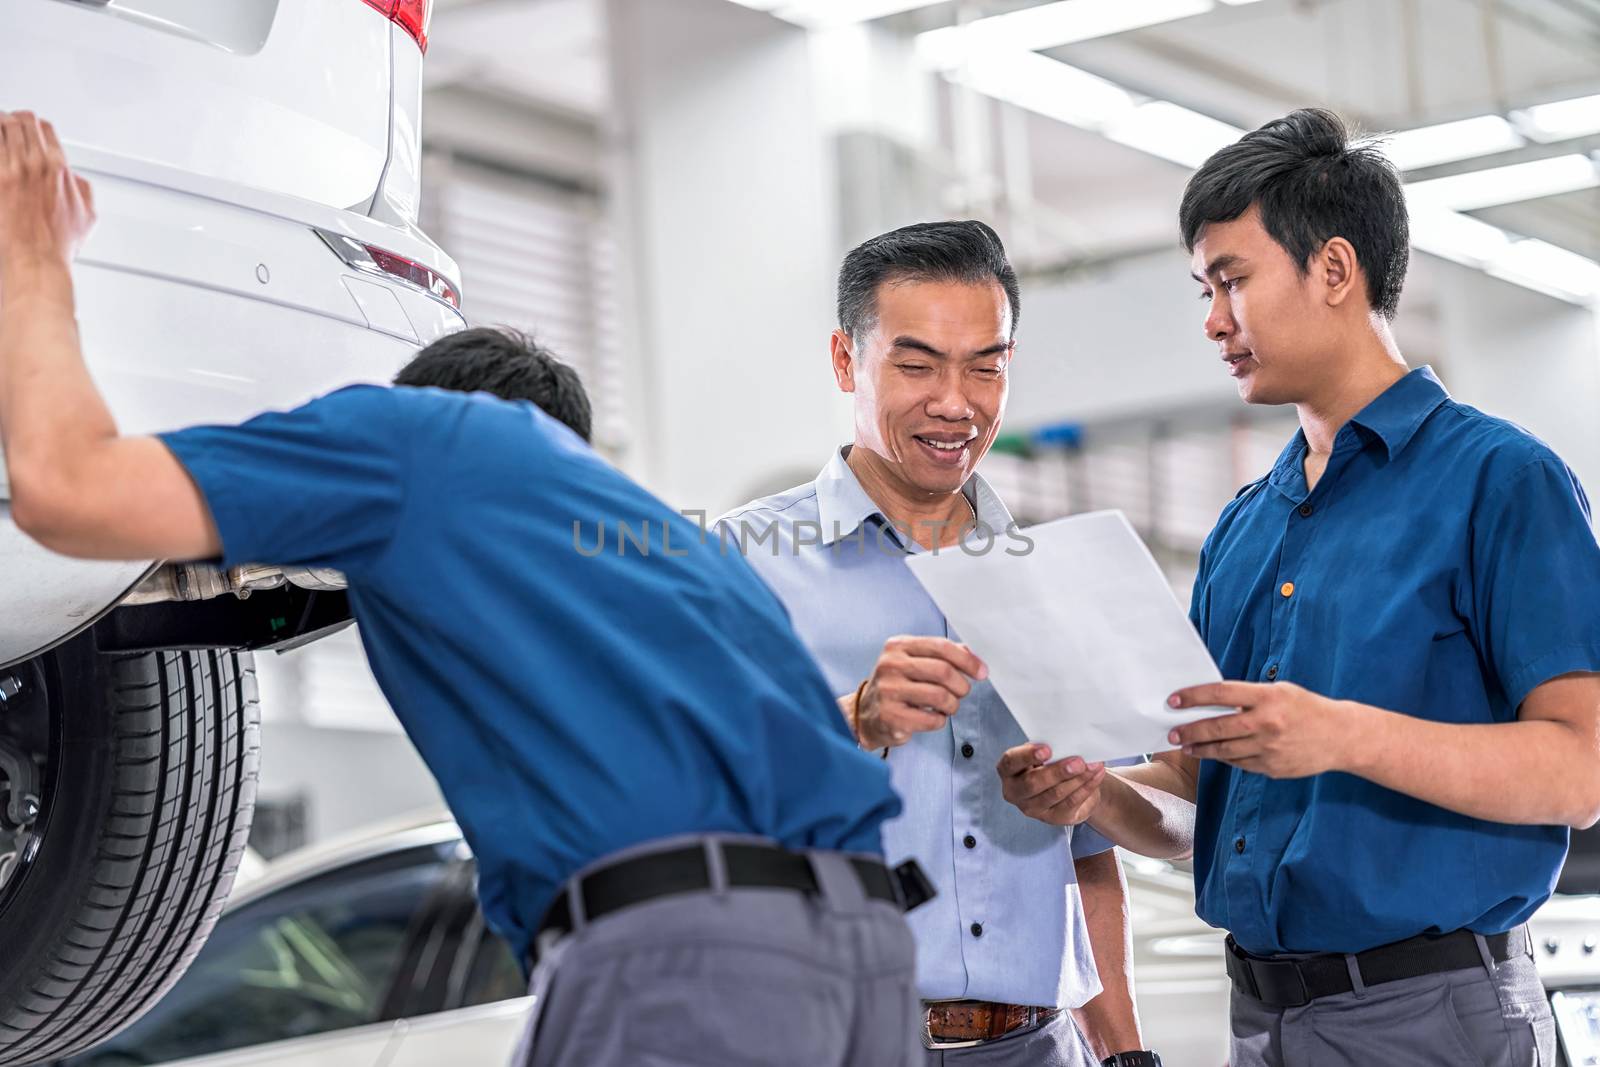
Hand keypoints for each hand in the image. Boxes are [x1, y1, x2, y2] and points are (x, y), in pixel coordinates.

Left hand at [0, 112, 94, 284]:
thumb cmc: (57, 245)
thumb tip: (74, 179)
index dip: (35, 125)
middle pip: (22, 120)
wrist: (35, 260)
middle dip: (12, 119)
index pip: (45, 128)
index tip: (27, 129)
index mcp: (60, 168)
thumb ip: (83, 190)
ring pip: (1, 125)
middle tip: (5, 124)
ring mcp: (11, 169)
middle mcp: (36, 163)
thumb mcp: (87, 217)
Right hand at [854, 636, 985, 749]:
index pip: (941, 647)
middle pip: (943, 671)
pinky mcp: (891, 716)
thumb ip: (941, 655)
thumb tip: (972, 654)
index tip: (981, 672)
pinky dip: (940, 720)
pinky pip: (932, 719)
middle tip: (962, 692)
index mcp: (898, 646)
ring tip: (947, 707)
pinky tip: (931, 717)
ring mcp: (888, 691)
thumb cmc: (896, 686)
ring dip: (952, 705)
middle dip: (961, 685)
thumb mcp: (913, 661)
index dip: (967, 660)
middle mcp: (891, 665)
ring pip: (940, 696)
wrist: (866, 714)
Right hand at [996, 743, 1105, 825]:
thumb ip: (1050, 747)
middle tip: (1078, 762)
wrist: (1066, 782)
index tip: (1047, 749)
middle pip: (1033, 784)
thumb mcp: (1045, 752)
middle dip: (1057, 772)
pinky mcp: (1054, 819)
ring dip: (1078, 779)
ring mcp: (1033, 809)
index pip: (1011, 762)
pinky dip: (1087, 787)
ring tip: (1093, 766)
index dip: (1027, 756)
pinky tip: (1096, 775)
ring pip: (1055, 794)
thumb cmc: (1050, 761)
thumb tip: (1068, 742)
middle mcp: (1015, 793)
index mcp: (1008, 771)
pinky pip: (1071, 803)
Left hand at [1167, 681, 1355, 777]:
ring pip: (1225, 750)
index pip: (1220, 693)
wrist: (1341, 736)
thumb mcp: (1279, 692)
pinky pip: (1241, 764)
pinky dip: (1225, 759)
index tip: (1174, 701)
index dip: (1193, 697)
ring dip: (1202, 749)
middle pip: (1217, 727)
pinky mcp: (1273, 768)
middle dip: (1190, 731)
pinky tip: (1215, 754)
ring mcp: (1270, 748)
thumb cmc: (1306, 708)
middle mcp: (1267, 723)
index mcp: (1267, 697)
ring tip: (1186, 746)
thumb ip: (1248, 697)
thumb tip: (1212, 704)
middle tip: (1172, 733)